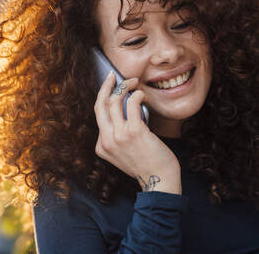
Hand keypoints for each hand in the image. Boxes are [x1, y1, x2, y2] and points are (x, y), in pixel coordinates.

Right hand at [94, 73, 181, 193]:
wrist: (160, 182)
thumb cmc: (146, 165)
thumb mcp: (123, 155)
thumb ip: (117, 138)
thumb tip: (124, 112)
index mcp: (101, 147)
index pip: (98, 115)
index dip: (104, 98)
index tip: (111, 87)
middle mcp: (106, 140)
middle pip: (100, 105)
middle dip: (106, 86)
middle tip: (112, 75)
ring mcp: (118, 136)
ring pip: (113, 101)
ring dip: (124, 86)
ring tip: (133, 82)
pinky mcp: (134, 131)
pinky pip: (132, 103)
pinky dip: (137, 94)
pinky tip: (143, 95)